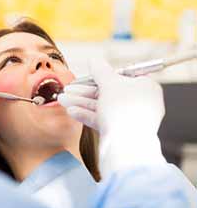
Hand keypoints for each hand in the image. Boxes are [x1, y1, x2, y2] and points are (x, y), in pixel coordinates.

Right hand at [58, 58, 165, 176]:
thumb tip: (93, 59)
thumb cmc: (124, 111)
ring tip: (62, 99)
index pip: (122, 76)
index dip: (102, 75)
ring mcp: (129, 119)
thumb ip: (100, 70)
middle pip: (108, 92)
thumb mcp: (110, 83)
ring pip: (102, 107)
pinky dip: (86, 115)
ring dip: (81, 102)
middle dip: (84, 91)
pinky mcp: (119, 132)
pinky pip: (102, 120)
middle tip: (68, 88)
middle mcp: (139, 103)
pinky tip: (71, 111)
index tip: (86, 75)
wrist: (127, 148)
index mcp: (145, 88)